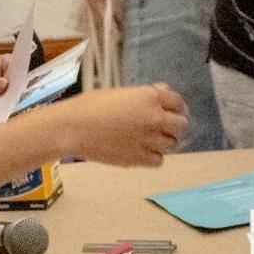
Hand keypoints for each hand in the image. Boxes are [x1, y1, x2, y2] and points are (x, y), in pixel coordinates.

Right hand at [53, 83, 187, 166]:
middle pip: (181, 126)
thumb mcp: (120, 93)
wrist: (72, 128)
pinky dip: (153, 157)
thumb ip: (145, 95)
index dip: (177, 107)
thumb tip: (163, 94)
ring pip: (172, 144)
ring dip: (165, 142)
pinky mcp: (139, 159)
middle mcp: (154, 118)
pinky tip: (142, 151)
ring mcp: (149, 140)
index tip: (173, 112)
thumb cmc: (90, 106)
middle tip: (168, 128)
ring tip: (152, 140)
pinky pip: (158, 161)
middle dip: (176, 126)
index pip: (178, 103)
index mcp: (150, 97)